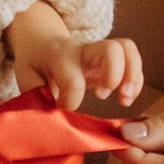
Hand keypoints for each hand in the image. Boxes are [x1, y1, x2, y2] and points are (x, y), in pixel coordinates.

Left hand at [6, 1, 144, 111]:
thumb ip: (36, 99)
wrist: (42, 40)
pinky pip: (132, 60)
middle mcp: (84, 50)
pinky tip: (125, 98)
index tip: (61, 108)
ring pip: (127, 49)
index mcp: (59, 56)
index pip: (72, 77)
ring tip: (124, 100)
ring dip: (133, 76)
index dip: (70, 100)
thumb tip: (50, 122)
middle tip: (105, 96)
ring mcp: (100, 53)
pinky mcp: (111, 59)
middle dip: (117, 74)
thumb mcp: (27, 78)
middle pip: (111, 49)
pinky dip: (136, 81)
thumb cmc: (35, 63)